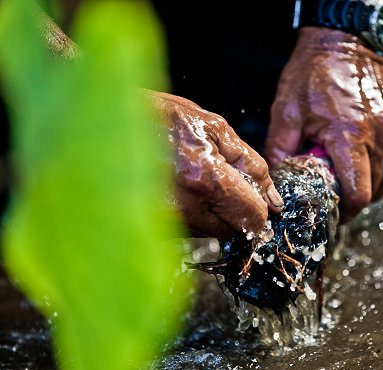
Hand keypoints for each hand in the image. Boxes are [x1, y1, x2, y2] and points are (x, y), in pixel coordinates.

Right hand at [148, 91, 283, 237]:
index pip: (252, 218)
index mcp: (206, 179)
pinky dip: (189, 215)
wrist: (103, 120)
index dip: (258, 208)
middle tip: (220, 182)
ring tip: (192, 179)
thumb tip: (273, 200)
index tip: (254, 197)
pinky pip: (185, 231)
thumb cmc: (159, 117)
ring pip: (209, 233)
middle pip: (232, 231)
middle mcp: (184, 208)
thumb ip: (251, 165)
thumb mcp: (215, 128)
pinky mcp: (147, 229)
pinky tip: (176, 188)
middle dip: (235, 210)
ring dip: (211, 212)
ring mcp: (162, 222)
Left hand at [266, 27, 382, 222]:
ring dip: (369, 186)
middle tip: (334, 189)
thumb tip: (279, 186)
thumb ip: (281, 153)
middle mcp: (381, 136)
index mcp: (350, 135)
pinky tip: (364, 161)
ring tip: (348, 174)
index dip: (345, 210)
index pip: (358, 195)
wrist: (347, 41)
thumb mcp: (286, 112)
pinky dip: (382, 171)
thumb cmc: (313, 74)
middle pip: (374, 192)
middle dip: (353, 198)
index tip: (332, 210)